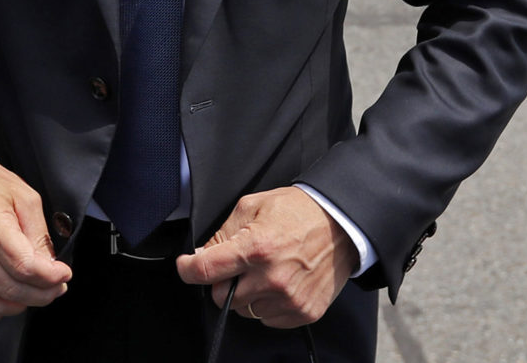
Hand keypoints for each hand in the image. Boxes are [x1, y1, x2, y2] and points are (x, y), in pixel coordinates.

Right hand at [0, 154, 71, 323]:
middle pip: (13, 290)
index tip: (65, 273)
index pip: (25, 267)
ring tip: (35, 291)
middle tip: (57, 285)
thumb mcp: (24, 197)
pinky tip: (8, 299)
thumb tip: (50, 266)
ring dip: (22, 305)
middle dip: (44, 294)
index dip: (51, 277)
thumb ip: (39, 234)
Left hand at [174, 187, 355, 328]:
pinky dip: (267, 305)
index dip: (188, 270)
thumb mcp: (252, 206)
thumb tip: (200, 257)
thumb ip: (222, 234)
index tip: (186, 267)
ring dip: (247, 295)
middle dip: (224, 282)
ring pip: (245, 311)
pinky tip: (279, 283)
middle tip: (240, 265)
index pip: (207, 271)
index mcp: (256, 248)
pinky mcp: (304, 312)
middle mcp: (272, 278)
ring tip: (265, 271)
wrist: (340, 224)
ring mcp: (289, 299)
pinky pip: (268, 319)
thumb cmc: (297, 212)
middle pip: (222, 297)